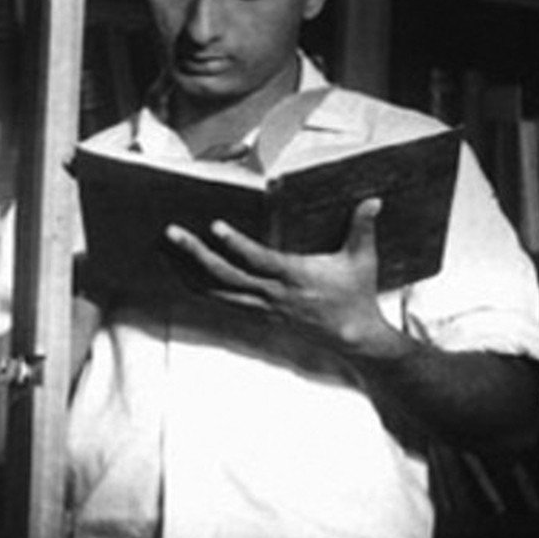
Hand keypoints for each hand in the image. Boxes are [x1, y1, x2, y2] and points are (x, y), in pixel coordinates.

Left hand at [164, 198, 391, 353]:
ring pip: (216, 292)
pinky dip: (199, 289)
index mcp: (295, 277)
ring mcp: (261, 307)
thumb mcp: (363, 260)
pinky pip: (221, 302)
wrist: (352, 338)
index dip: (237, 244)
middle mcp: (272, 294)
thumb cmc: (356, 295)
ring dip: (188, 272)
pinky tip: (180, 277)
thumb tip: (373, 200)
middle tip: (173, 233)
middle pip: (226, 277)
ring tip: (165, 252)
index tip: (215, 226)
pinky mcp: (257, 315)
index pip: (260, 260)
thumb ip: (362, 228)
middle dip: (196, 255)